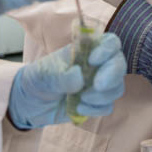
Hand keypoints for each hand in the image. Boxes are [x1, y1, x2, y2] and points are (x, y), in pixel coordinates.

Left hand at [8, 33, 125, 129]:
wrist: (32, 102)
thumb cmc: (40, 78)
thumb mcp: (46, 73)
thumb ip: (63, 75)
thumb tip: (80, 78)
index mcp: (87, 50)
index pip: (110, 43)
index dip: (107, 50)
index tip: (92, 60)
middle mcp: (98, 65)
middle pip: (119, 65)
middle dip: (112, 75)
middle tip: (97, 85)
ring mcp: (99, 84)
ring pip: (116, 88)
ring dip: (102, 96)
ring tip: (81, 99)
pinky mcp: (97, 103)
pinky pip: (108, 106)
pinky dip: (95, 109)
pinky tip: (78, 108)